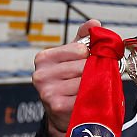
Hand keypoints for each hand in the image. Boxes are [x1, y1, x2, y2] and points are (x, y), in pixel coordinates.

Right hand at [32, 19, 100, 136]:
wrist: (62, 112)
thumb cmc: (68, 81)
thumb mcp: (72, 57)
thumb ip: (83, 38)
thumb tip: (94, 23)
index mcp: (44, 58)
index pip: (79, 49)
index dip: (90, 56)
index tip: (88, 62)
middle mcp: (41, 75)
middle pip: (85, 66)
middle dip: (95, 70)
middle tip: (92, 77)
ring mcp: (48, 92)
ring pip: (87, 81)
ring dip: (95, 85)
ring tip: (89, 88)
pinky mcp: (58, 106)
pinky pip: (87, 96)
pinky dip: (93, 97)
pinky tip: (87, 99)